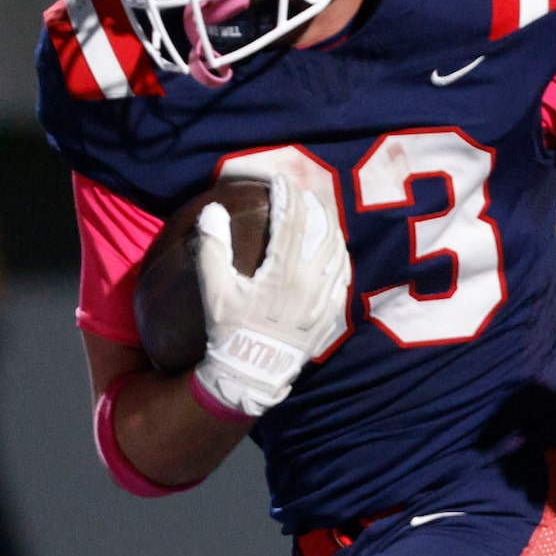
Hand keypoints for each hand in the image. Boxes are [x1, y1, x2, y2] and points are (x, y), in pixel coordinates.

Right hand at [192, 172, 348, 418]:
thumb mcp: (215, 290)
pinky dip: (340, 261)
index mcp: (283, 274)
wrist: (253, 374)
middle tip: (307, 195)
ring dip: (331, 232)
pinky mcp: (331, 317)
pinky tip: (334, 255)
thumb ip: (213, 248)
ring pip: (338, 256)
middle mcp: (311, 285)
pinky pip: (343, 281)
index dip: (288, 197)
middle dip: (316, 209)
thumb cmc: (230, 331)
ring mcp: (325, 302)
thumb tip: (212, 211)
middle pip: (324, 234)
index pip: (292, 223)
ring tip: (322, 219)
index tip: (282, 182)